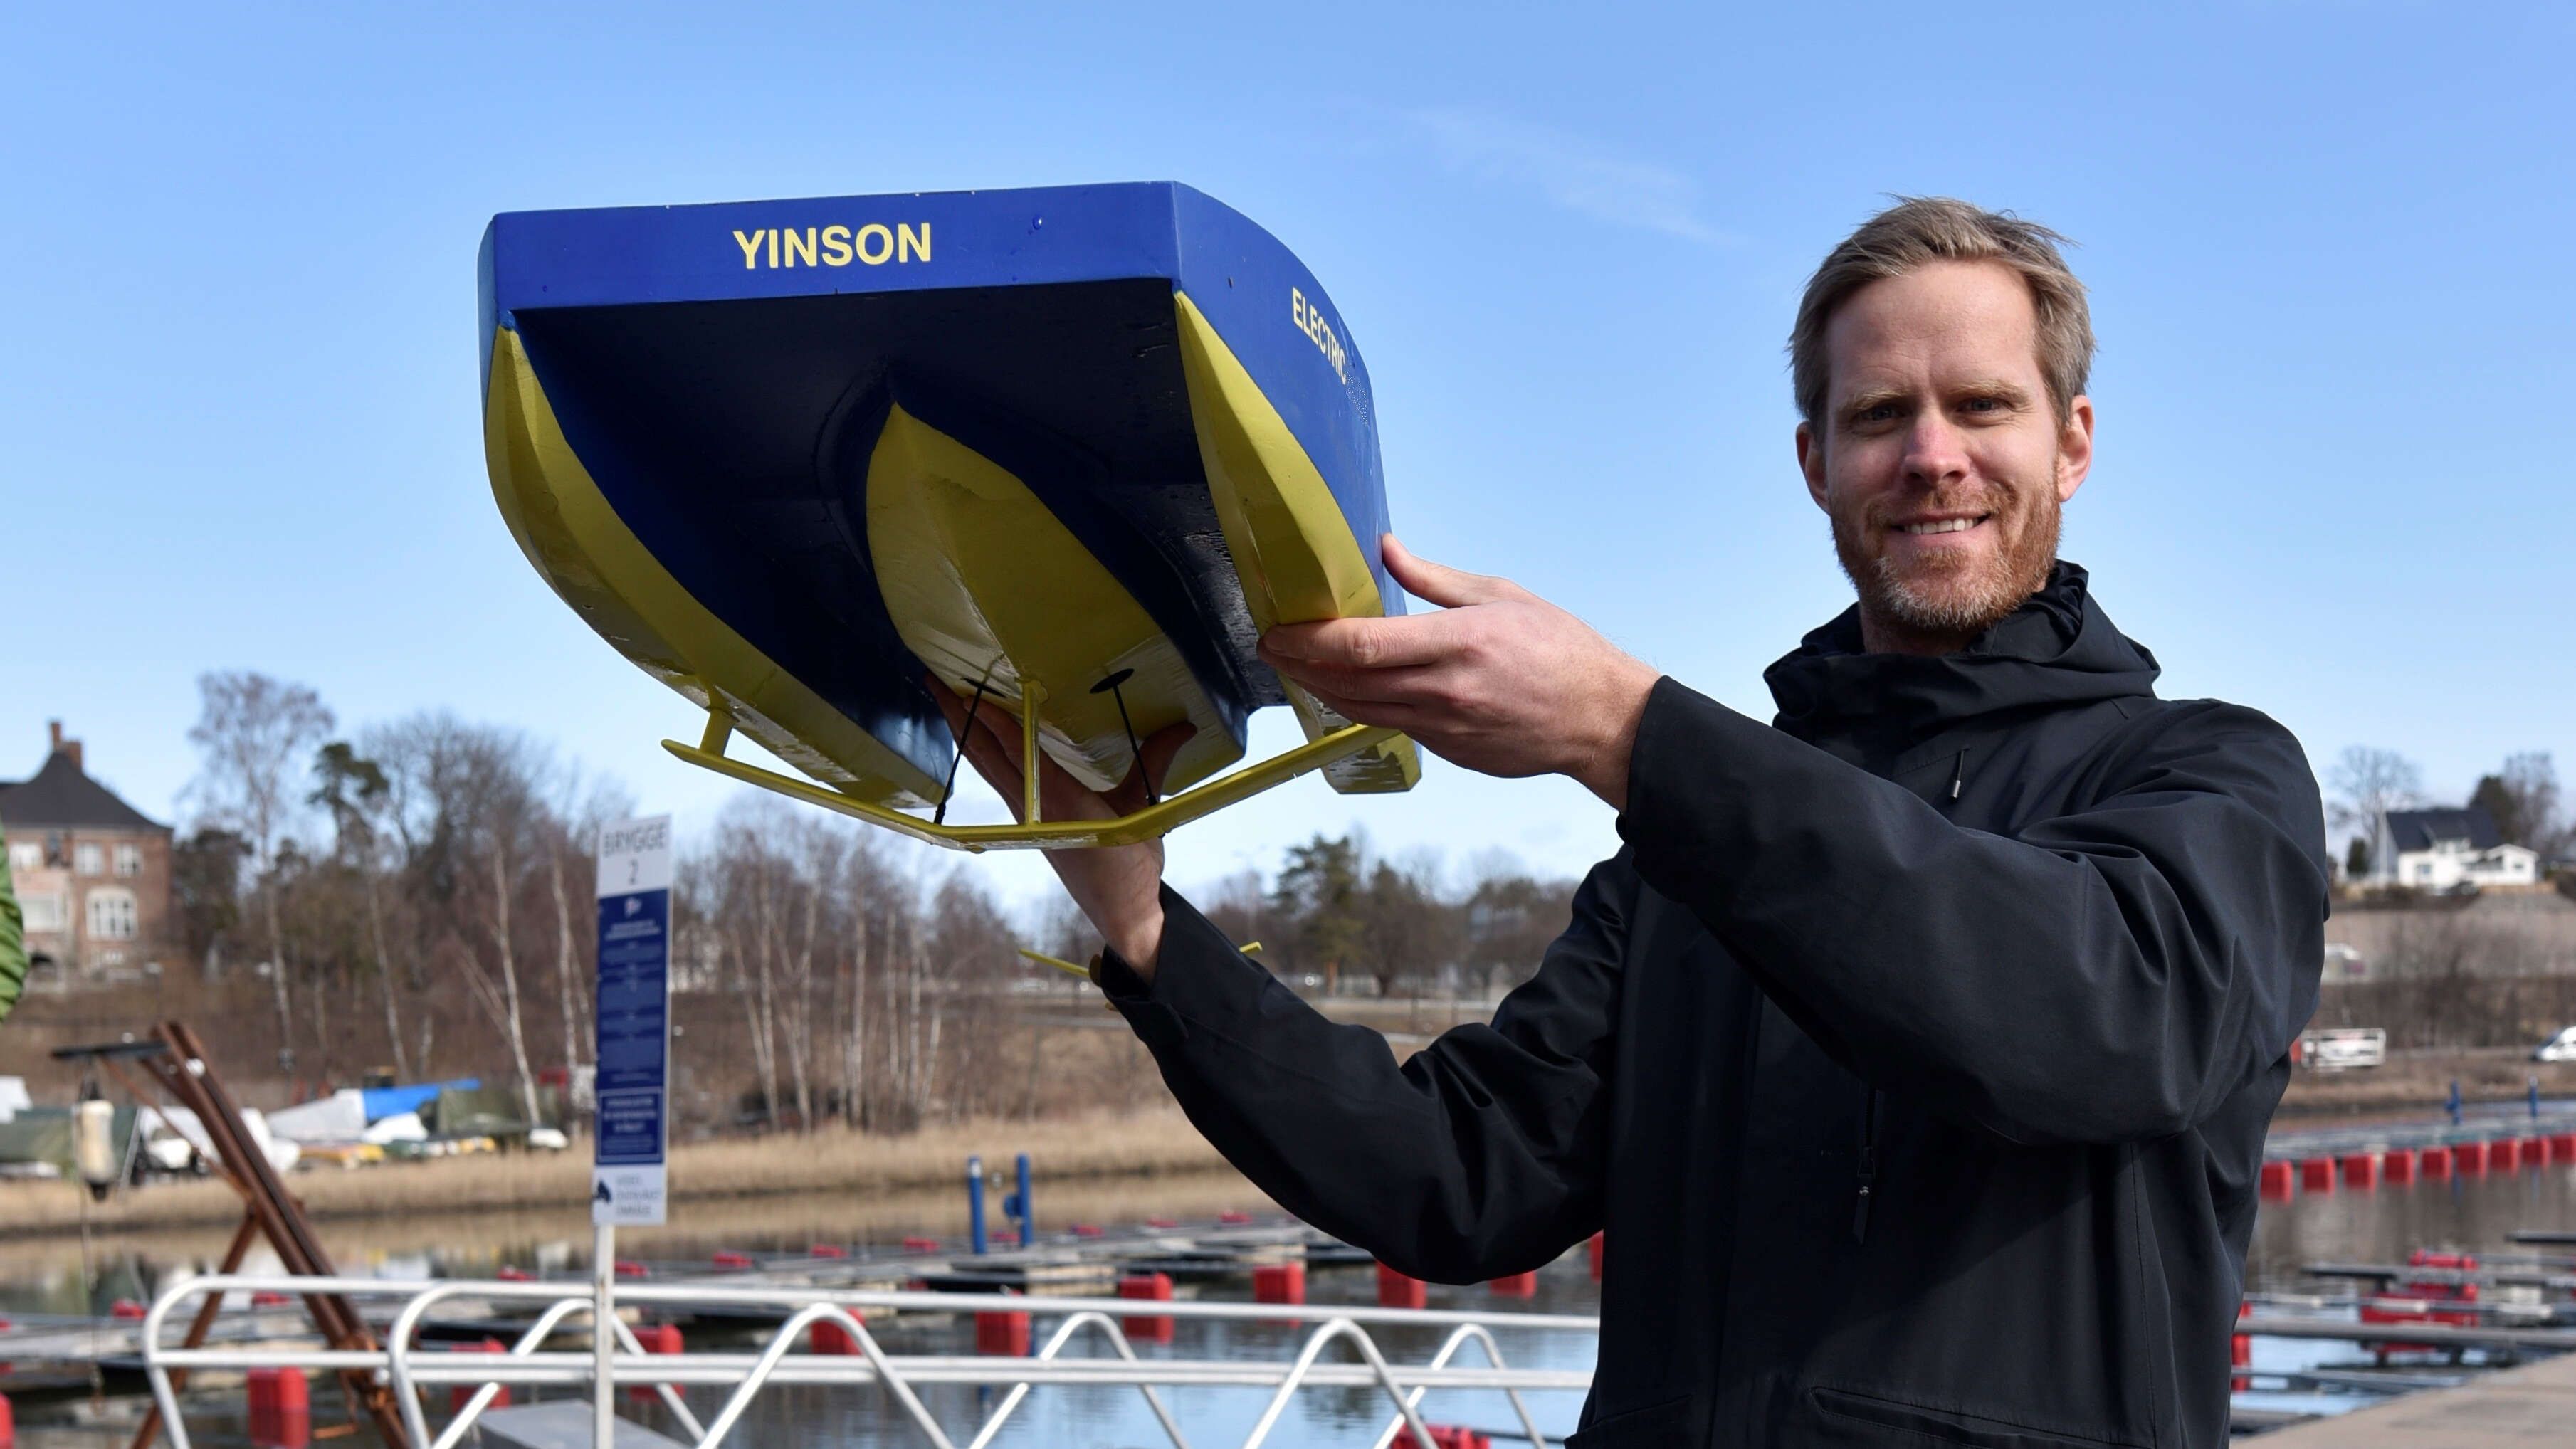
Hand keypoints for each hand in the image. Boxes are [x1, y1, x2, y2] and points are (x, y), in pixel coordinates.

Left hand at [928, 677, 1193, 978]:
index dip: (994, 716)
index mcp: (1062, 802)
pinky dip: (983, 752)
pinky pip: (999, 779)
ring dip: (964, 732)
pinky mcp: (1028, 823)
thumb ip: (1154, 762)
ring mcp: (1027, 816)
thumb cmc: (1131, 864)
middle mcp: (1034, 808)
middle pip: (987, 753)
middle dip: (960, 716)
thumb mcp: (1144, 809)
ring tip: (945, 700)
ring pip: (986, 766)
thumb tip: (1183, 725)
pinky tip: (978, 739)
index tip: (972, 684)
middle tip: (934, 679)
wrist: (1120, 912)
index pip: (1019, 750)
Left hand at [1257, 536, 1661, 809]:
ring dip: (1319, 688)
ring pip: (1359, 710)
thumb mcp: (1501, 595)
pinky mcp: (1448, 751)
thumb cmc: (1559, 651)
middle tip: (1271, 646)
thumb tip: (1386, 549)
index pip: (1362, 644)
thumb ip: (1434, 578)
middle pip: (1347, 681)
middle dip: (1299, 663)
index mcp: (1458, 642)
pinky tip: (1342, 690)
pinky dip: (1356, 708)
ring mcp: (1444, 727)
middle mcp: (1444, 690)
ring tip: (1294, 667)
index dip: (1309, 639)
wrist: (1600, 719)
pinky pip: (1388, 726)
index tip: (1280, 628)